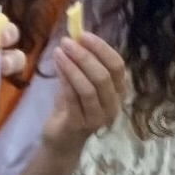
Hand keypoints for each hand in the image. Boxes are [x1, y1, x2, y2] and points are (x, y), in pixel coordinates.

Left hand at [32, 22, 128, 156]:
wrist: (61, 140)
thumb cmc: (73, 107)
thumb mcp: (79, 83)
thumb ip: (82, 64)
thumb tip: (75, 36)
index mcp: (118, 92)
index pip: (117, 66)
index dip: (102, 48)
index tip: (83, 34)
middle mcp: (112, 105)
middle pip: (104, 76)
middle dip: (84, 56)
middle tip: (67, 42)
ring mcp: (97, 118)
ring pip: (88, 88)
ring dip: (72, 66)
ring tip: (59, 52)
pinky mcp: (79, 125)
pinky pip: (73, 98)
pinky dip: (65, 79)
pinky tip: (57, 65)